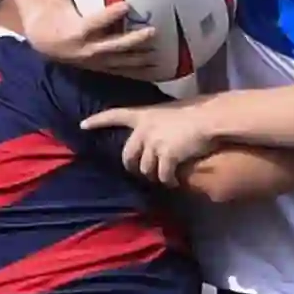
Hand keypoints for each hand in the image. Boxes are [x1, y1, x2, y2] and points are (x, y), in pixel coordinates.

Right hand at [15, 0, 156, 74]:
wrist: (43, 42)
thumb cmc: (52, 13)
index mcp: (76, 29)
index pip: (96, 22)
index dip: (111, 14)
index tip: (127, 5)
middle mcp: (86, 48)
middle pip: (114, 45)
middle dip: (134, 40)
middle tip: (153, 31)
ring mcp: (94, 61)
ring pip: (120, 61)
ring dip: (140, 57)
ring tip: (159, 51)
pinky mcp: (99, 67)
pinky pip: (120, 71)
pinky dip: (137, 70)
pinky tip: (154, 67)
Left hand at [82, 100, 221, 185]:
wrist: (210, 119)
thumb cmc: (197, 111)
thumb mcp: (172, 111)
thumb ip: (160, 123)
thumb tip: (162, 135)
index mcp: (144, 114)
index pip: (115, 115)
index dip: (98, 121)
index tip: (83, 125)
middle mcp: (144, 130)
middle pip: (127, 155)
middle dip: (132, 167)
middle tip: (140, 172)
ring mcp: (154, 144)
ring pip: (146, 169)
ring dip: (155, 175)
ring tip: (165, 176)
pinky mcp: (167, 157)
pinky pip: (162, 176)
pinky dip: (168, 182)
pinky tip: (174, 182)